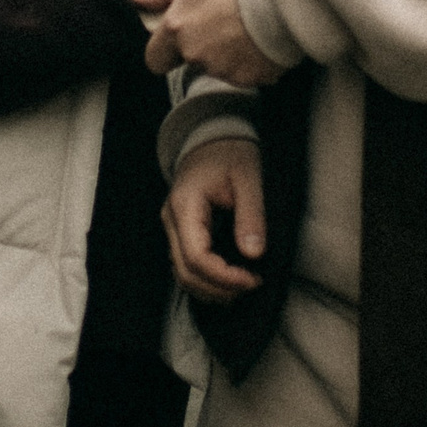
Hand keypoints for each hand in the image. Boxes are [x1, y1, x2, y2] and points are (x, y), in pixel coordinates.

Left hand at [135, 0, 283, 84]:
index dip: (165, 51)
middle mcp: (195, 54)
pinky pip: (247, 74)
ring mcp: (222, 69)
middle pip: (191, 60)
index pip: (155, 59)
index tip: (180, 41)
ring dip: (230, 54)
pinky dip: (253, 62)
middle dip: (204, 47)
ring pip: (220, 67)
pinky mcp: (250, 79)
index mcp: (178, 28)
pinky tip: (263, 40)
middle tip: (225, 23)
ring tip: (249, 27)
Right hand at [163, 137, 265, 302]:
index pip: (196, 257)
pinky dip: (206, 280)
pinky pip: (186, 264)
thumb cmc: (231, 153)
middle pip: (185, 271)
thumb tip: (254, 255)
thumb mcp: (249, 178)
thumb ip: (251, 216)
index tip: (253, 279)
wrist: (212, 138)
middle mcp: (172, 220)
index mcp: (186, 205)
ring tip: (244, 286)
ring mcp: (173, 227)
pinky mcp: (180, 231)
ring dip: (211, 288)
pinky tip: (229, 281)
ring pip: (182, 273)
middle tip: (253, 284)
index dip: (224, 277)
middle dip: (219, 288)